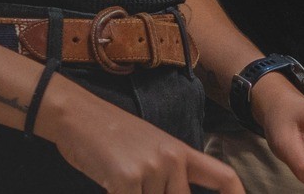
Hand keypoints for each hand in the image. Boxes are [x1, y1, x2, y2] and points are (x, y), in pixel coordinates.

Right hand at [44, 82, 242, 192]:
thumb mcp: (152, 147)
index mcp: (181, 152)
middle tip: (140, 185)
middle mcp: (171, 160)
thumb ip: (170, 172)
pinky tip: (113, 187)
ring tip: (122, 179)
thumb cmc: (113, 136)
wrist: (80, 117)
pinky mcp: (125, 180)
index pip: (224, 176)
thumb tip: (180, 191)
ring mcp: (149, 170)